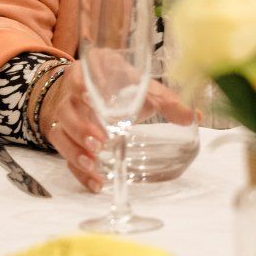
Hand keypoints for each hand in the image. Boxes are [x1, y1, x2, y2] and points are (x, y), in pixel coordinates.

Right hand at [38, 71, 194, 191]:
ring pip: (60, 134)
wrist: (89, 90)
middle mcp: (69, 94)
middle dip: (81, 128)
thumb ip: (164, 100)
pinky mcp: (63, 138)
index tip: (92, 99)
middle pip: (67, 110)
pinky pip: (64, 156)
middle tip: (100, 143)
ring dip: (75, 151)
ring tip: (93, 164)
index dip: (82, 88)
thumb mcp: (139, 86)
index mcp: (87, 73)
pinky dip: (78, 171)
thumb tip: (194, 116)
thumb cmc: (117, 85)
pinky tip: (94, 183)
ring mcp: (62, 117)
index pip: (79, 78)